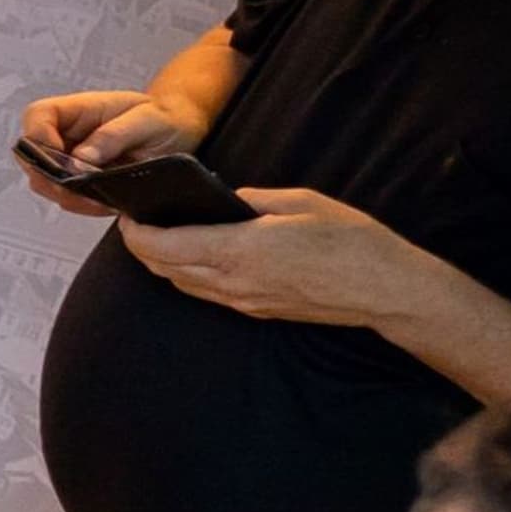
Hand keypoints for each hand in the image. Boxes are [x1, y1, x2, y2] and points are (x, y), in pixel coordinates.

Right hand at [17, 85, 203, 214]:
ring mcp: (71, 158)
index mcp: (79, 110)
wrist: (181, 130)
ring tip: (101, 199)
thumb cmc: (166, 116)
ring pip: (45, 181)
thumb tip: (81, 159)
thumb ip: (114, 136)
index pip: (37, 117)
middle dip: (52, 178)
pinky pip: (66, 197)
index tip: (63, 161)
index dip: (39, 139)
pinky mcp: (80, 179)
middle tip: (81, 190)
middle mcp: (68, 134)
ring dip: (68, 195)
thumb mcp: (147, 120)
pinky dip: (82, 205)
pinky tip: (105, 202)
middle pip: (32, 155)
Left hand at [120, 186, 426, 332]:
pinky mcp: (255, 310)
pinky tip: (194, 258)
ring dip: (162, 264)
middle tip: (136, 224)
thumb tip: (225, 201)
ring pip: (182, 284)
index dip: (136, 233)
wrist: (383, 289)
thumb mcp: (300, 202)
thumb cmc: (350, 241)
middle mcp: (232, 281)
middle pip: (163, 269)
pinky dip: (188, 275)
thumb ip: (253, 201)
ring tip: (159, 238)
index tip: (127, 216)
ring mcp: (242, 301)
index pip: (164, 246)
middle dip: (141, 248)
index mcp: (238, 250)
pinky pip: (207, 294)